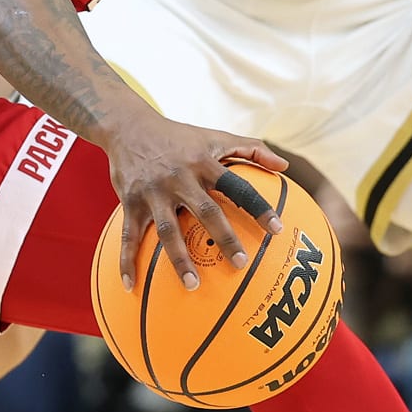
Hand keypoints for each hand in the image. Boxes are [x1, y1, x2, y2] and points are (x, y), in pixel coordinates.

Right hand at [106, 118, 287, 292]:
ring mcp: (153, 192)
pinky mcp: (130, 202)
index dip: (258, 207)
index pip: (237, 187)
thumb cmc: (179, 136)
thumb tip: (284, 165)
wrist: (129, 126)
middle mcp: (180, 178)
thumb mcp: (215, 136)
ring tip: (193, 285)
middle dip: (225, 238)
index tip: (277, 229)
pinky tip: (131, 285)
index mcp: (203, 163)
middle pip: (206, 211)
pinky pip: (129, 236)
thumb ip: (251, 148)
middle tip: (242, 264)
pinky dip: (127, 261)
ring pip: (169, 231)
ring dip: (180, 259)